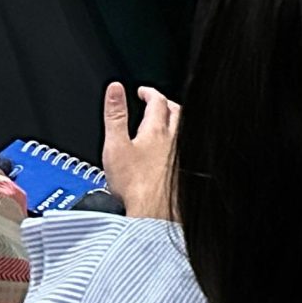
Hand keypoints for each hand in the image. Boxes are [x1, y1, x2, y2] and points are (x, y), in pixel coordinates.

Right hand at [101, 81, 180, 219]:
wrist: (154, 212)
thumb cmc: (135, 185)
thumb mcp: (116, 145)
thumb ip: (115, 115)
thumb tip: (114, 89)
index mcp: (156, 131)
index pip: (157, 101)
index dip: (150, 93)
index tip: (143, 92)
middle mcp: (174, 140)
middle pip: (175, 112)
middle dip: (165, 104)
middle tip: (155, 103)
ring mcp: (182, 156)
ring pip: (183, 130)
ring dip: (175, 121)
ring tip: (166, 123)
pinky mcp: (185, 171)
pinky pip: (186, 149)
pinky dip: (179, 143)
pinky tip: (174, 152)